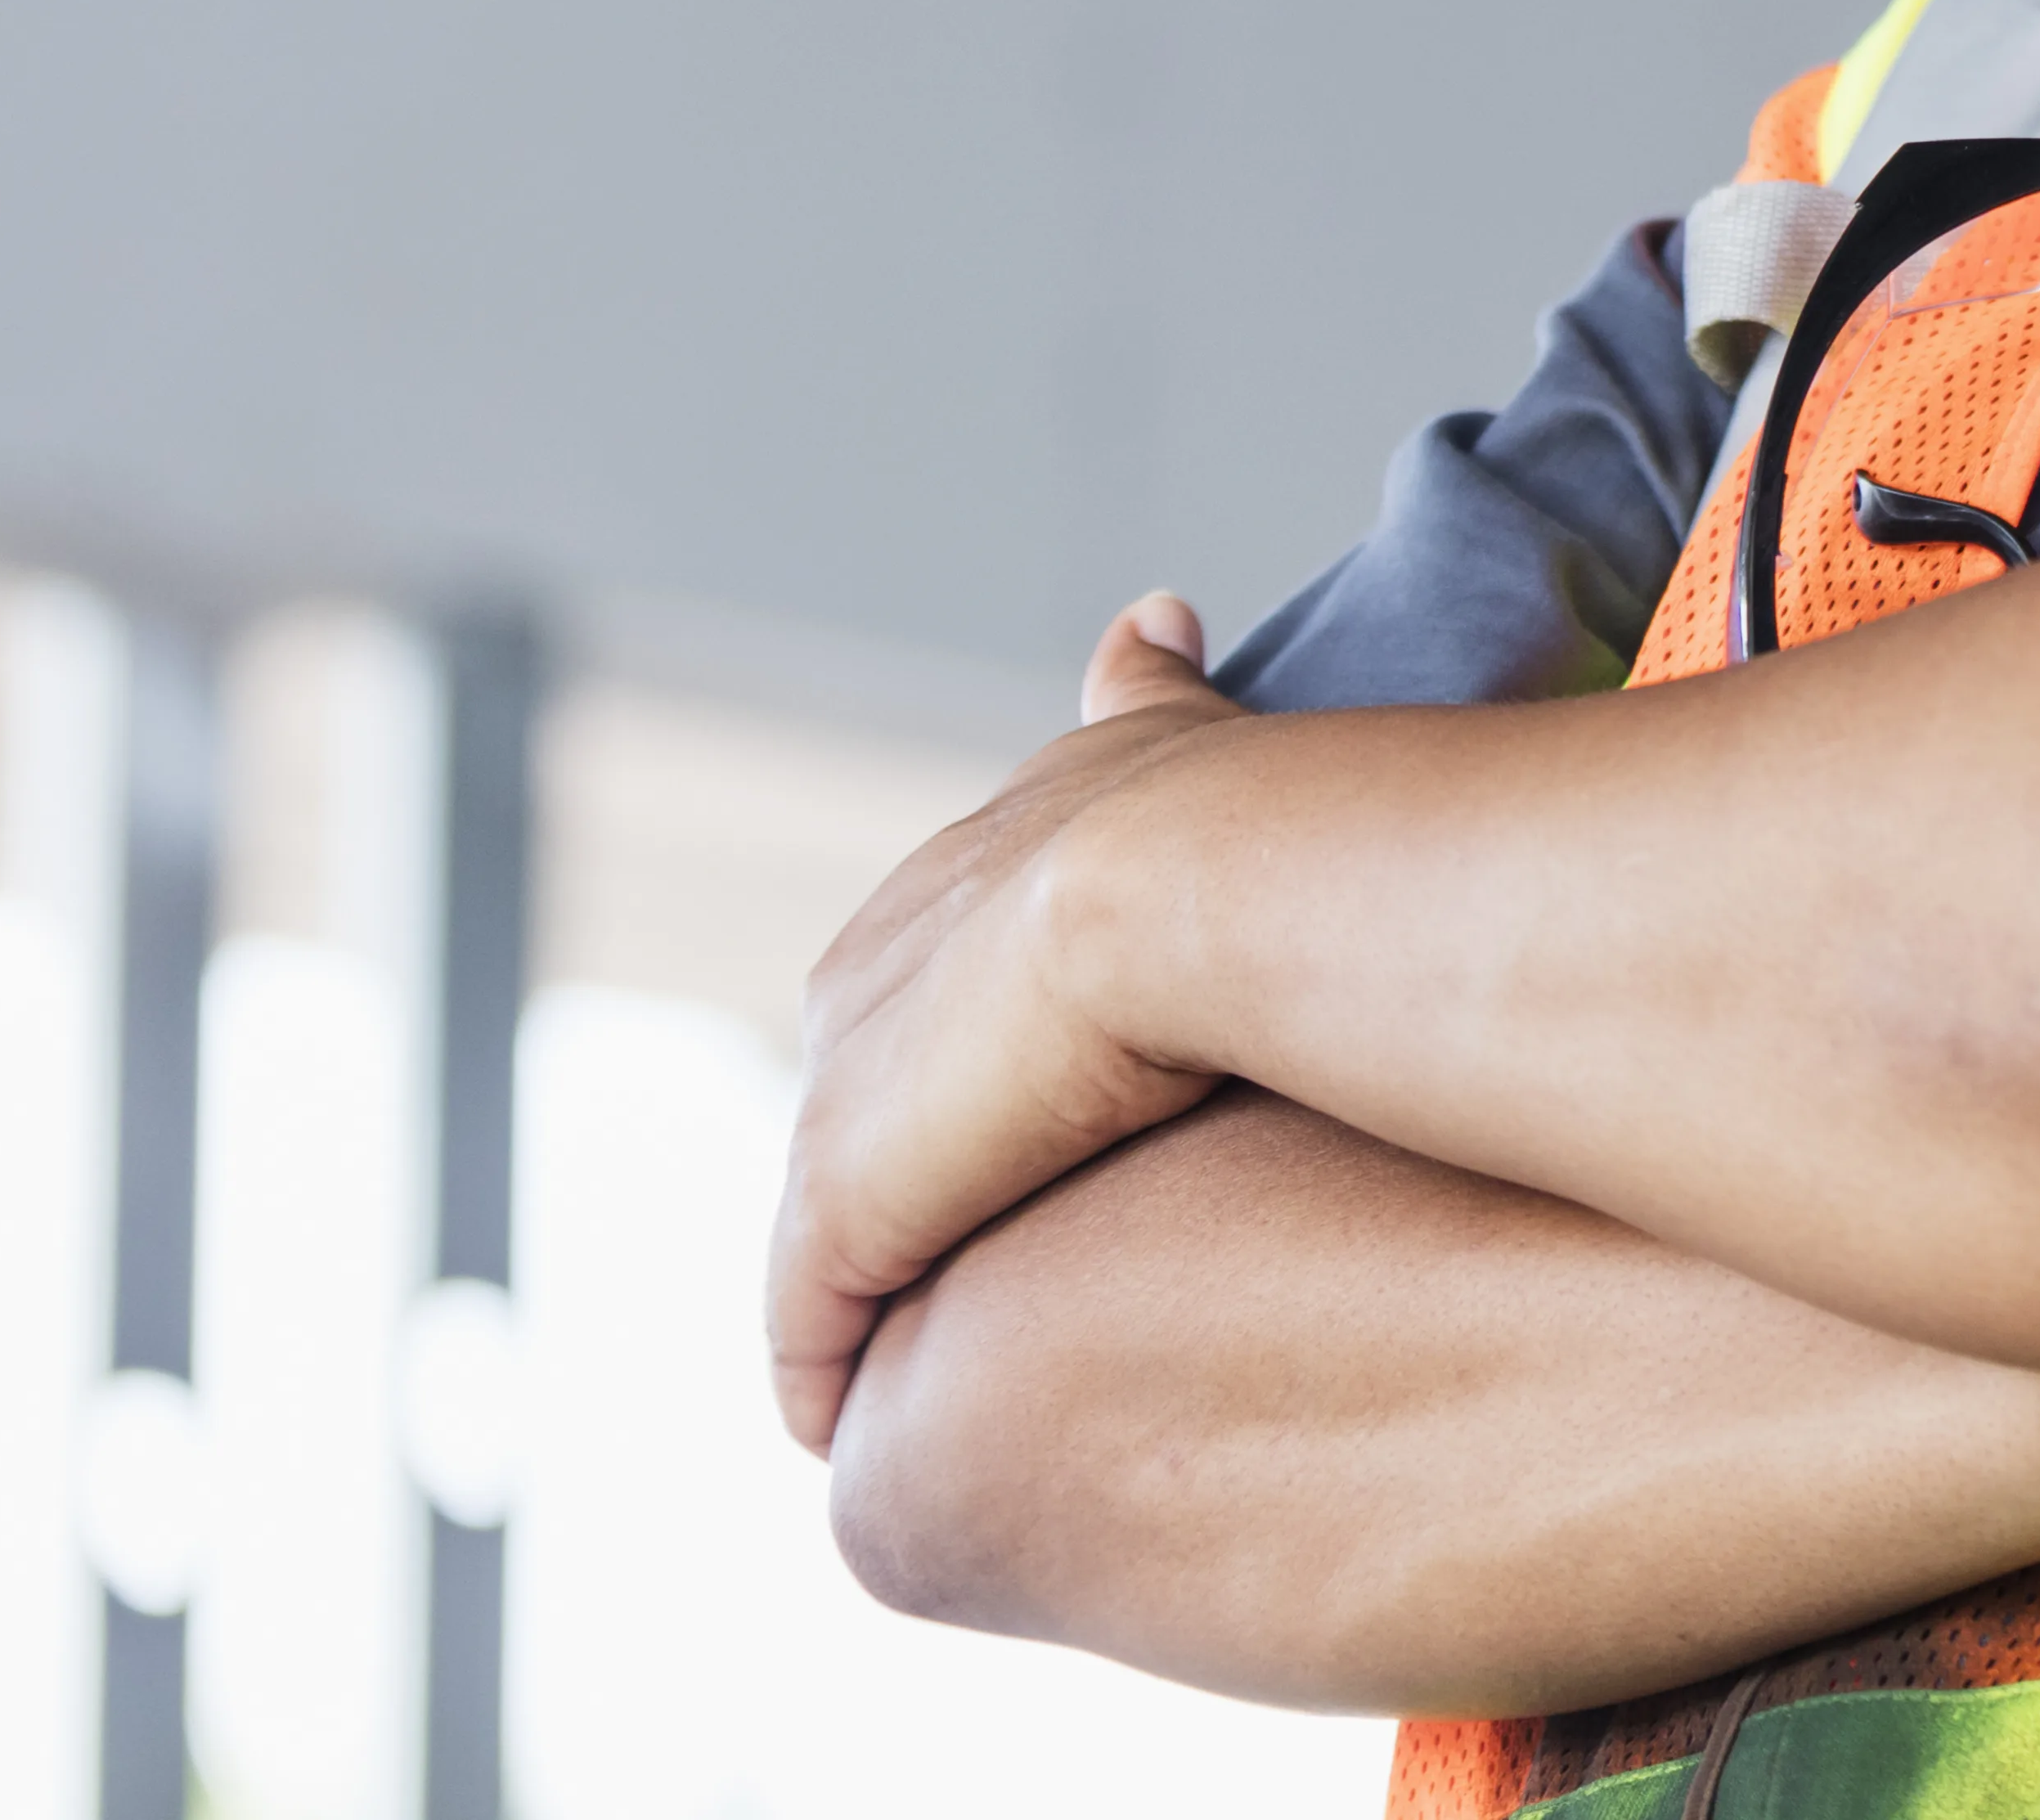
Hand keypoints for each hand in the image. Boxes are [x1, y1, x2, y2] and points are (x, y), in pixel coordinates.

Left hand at [766, 593, 1252, 1451]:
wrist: (1200, 879)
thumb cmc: (1228, 813)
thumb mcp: (1172, 734)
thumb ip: (1149, 689)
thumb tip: (1153, 614)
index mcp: (933, 892)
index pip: (920, 1004)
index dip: (973, 1073)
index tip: (1019, 1132)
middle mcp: (858, 981)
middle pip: (864, 1119)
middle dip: (913, 1191)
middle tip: (1000, 1275)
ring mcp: (840, 1098)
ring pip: (835, 1231)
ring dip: (875, 1297)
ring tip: (943, 1374)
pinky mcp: (839, 1211)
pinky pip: (811, 1330)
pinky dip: (831, 1379)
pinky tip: (866, 1427)